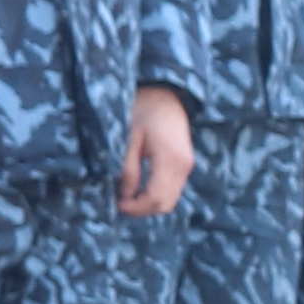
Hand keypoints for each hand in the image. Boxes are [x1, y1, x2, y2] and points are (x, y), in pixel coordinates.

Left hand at [117, 83, 197, 220]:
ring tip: (126, 196)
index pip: (155, 197)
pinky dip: (155, 195)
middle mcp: (184, 166)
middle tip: (119, 203)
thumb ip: (128, 167)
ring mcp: (187, 167)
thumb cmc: (144, 109)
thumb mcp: (130, 136)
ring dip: (148, 204)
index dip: (135, 207)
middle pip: (165, 204)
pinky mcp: (184, 166)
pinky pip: (171, 191)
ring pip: (169, 200)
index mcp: (170, 158)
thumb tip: (124, 195)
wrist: (166, 94)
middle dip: (141, 209)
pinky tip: (138, 188)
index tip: (116, 203)